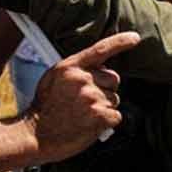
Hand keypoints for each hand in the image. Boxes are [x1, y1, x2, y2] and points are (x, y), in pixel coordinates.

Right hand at [26, 31, 138, 162]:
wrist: (36, 134)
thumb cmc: (44, 107)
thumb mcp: (53, 77)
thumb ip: (75, 70)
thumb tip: (98, 68)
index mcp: (71, 66)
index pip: (101, 49)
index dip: (120, 42)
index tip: (135, 38)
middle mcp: (83, 79)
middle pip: (113, 79)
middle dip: (105, 88)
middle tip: (85, 101)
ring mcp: (92, 97)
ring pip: (114, 99)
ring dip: (104, 108)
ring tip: (82, 114)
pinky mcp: (99, 116)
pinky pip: (116, 116)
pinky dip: (107, 122)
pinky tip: (89, 124)